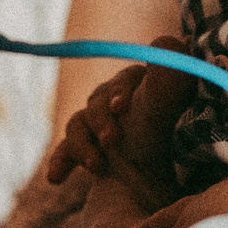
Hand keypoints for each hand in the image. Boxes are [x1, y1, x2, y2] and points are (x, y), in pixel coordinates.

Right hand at [47, 43, 200, 196]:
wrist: (163, 185)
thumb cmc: (172, 140)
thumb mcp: (172, 110)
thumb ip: (171, 80)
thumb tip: (171, 42)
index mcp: (141, 86)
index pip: (126, 79)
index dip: (120, 91)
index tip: (121, 108)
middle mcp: (115, 99)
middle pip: (97, 101)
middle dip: (101, 121)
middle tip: (111, 141)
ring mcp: (98, 123)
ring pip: (77, 124)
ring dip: (83, 144)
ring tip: (96, 167)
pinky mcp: (87, 146)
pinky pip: (66, 149)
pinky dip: (60, 162)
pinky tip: (55, 178)